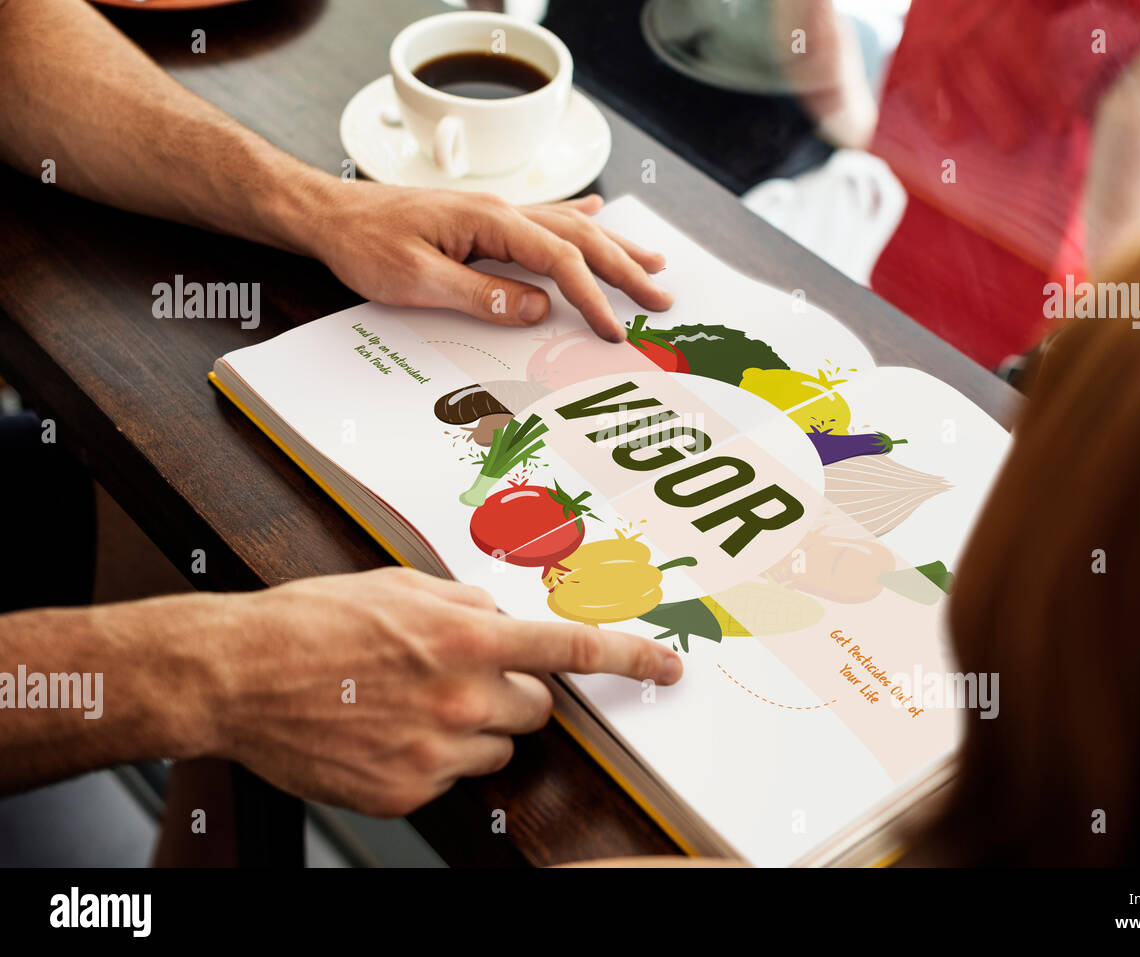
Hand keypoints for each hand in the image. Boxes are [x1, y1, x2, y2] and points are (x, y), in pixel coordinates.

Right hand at [200, 567, 681, 815]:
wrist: (235, 677)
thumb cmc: (308, 624)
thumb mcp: (399, 586)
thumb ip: (467, 603)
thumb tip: (504, 618)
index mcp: (468, 637)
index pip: (575, 649)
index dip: (631, 658)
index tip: (666, 666)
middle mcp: (462, 697)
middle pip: (538, 708)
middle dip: (513, 691)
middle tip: (460, 677)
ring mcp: (436, 751)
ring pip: (497, 746)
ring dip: (473, 727)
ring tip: (410, 703)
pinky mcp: (407, 791)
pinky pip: (450, 777)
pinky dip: (431, 757)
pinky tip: (386, 730)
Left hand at [300, 184, 671, 340]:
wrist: (329, 215)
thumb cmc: (364, 244)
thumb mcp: (416, 279)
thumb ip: (481, 294)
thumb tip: (538, 310)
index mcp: (488, 221)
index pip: (558, 258)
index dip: (590, 296)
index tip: (612, 329)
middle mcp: (500, 212)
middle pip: (579, 237)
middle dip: (624, 268)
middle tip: (661, 297)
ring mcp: (494, 214)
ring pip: (569, 226)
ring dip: (613, 245)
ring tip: (652, 261)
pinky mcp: (483, 222)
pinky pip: (544, 219)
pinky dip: (577, 218)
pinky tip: (598, 210)